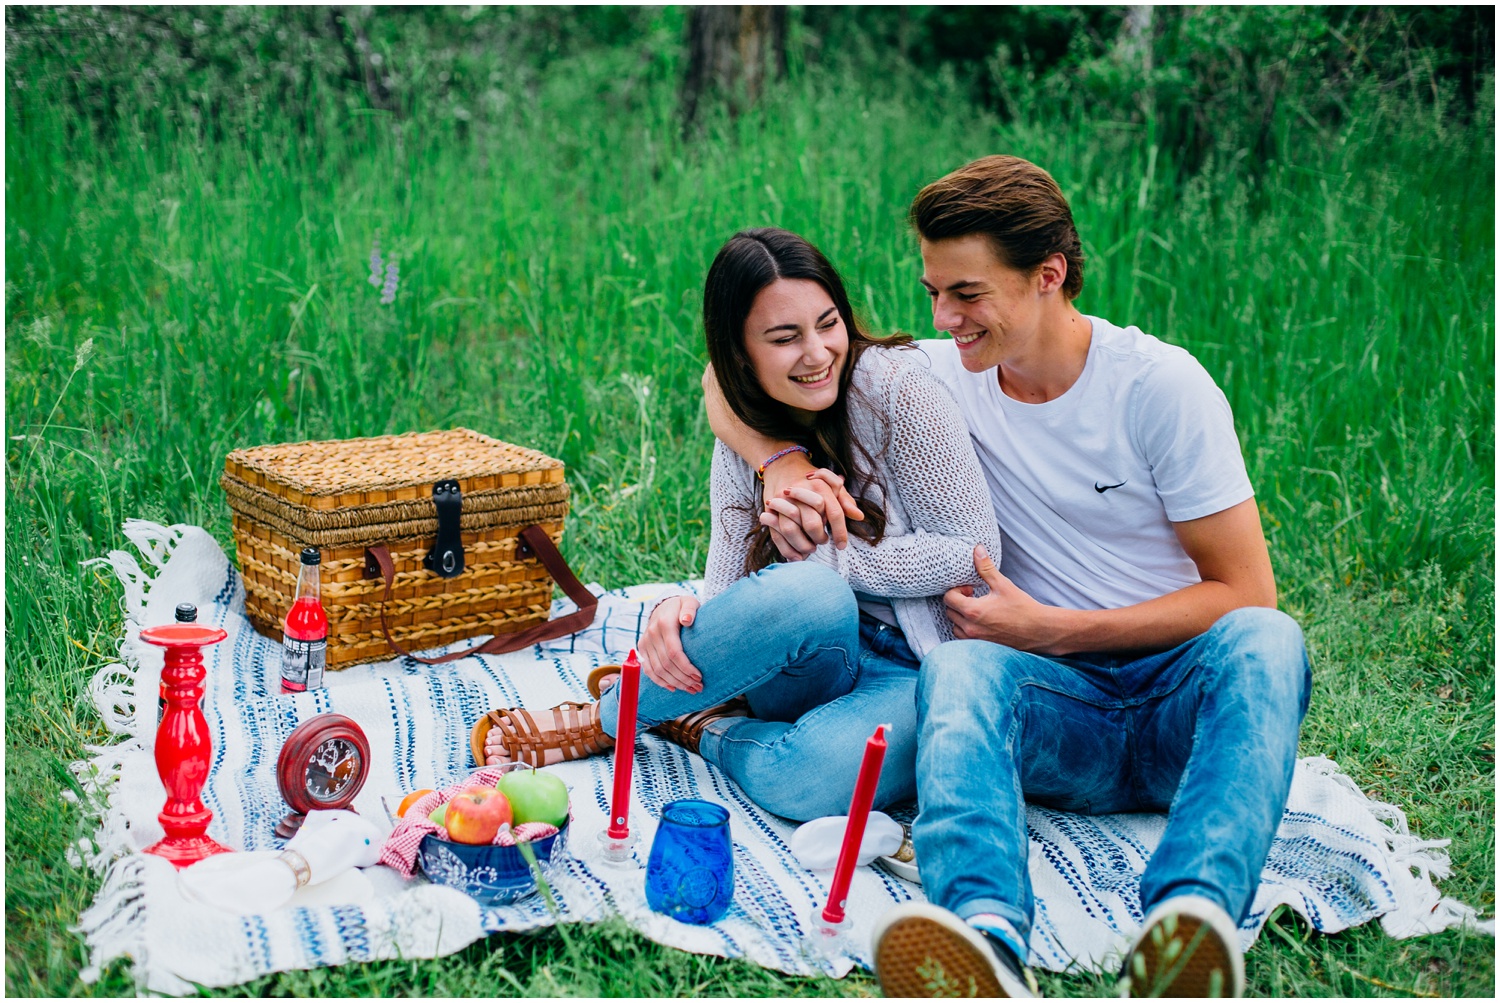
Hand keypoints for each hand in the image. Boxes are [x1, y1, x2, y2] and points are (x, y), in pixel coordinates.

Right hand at [638, 596, 703, 693]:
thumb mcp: (689, 602)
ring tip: (690, 689)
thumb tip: (687, 620)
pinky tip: (673, 688)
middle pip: (666, 664)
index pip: (674, 652)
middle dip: (683, 679)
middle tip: (698, 687)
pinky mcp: (642, 649)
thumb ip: (690, 609)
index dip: (686, 667)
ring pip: (658, 671)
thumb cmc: (682, 606)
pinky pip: (649, 670)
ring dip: (674, 683)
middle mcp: (652, 634)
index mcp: (664, 623)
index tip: (699, 676)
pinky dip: (660, 682)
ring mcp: (645, 642)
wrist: (663, 605)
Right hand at [760, 459, 862, 553]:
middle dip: (819, 537)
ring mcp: (783, 500)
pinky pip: (776, 533)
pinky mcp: (769, 509)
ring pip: (791, 529)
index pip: (834, 512)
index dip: (840, 532)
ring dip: (802, 544)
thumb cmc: (811, 480)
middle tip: (823, 541)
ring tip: (810, 549)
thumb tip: (859, 516)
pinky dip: (786, 548)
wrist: (783, 465)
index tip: (842, 546)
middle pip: (812, 522)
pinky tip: (796, 557)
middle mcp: (800, 491)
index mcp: (820, 485)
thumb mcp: (831, 486)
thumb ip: (844, 501)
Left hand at [943, 545, 1061, 654]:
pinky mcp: (981, 646)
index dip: (956, 590)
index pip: (948, 598)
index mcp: (973, 611)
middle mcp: (970, 627)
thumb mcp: (1003, 585)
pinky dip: (966, 628)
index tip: (970, 589)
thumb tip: (977, 549)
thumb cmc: (1022, 607)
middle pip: (949, 611)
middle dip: (958, 601)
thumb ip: (986, 568)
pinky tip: (980, 620)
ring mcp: (975, 639)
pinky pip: (963, 637)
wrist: (1038, 630)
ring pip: (954, 625)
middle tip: (973, 596)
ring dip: (960, 615)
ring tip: (976, 608)